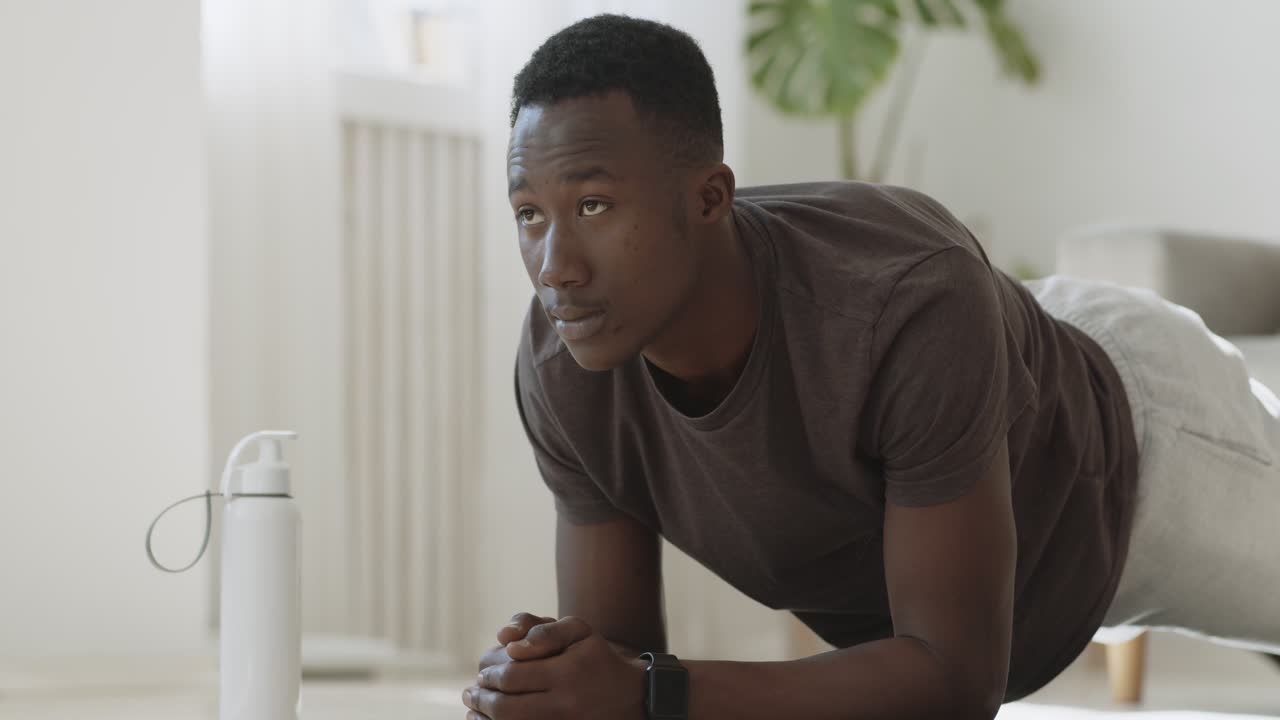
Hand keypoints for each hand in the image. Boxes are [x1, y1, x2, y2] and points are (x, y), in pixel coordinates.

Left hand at [462, 615, 646, 719]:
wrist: (631, 696)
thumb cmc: (596, 656)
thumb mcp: (578, 630)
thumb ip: (544, 630)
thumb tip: (510, 645)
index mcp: (567, 672)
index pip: (513, 677)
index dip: (491, 676)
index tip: (482, 673)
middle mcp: (565, 704)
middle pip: (508, 709)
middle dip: (483, 701)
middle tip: (470, 693)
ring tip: (473, 711)